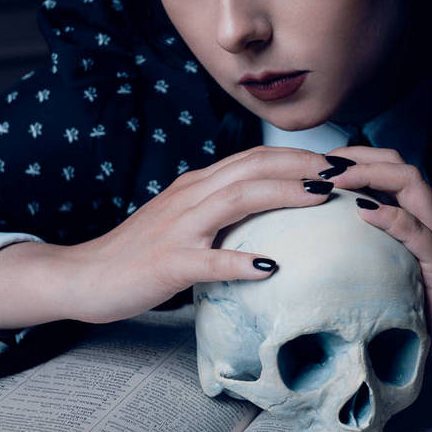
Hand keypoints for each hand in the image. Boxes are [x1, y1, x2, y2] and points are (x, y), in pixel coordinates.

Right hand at [0, 147, 337, 330]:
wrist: (84, 275)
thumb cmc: (141, 254)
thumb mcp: (188, 223)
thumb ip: (224, 213)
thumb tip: (271, 212)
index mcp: (198, 186)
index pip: (256, 159)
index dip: (300, 156)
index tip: (340, 162)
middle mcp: (191, 197)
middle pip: (253, 167)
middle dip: (303, 164)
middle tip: (347, 170)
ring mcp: (179, 228)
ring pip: (237, 200)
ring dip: (282, 193)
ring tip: (321, 196)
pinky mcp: (168, 263)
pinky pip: (208, 261)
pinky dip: (240, 262)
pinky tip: (271, 267)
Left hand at [323, 146, 431, 392]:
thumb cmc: (431, 318)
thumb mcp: (393, 280)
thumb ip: (372, 257)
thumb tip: (322, 251)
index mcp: (418, 223)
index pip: (390, 170)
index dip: (354, 159)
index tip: (317, 164)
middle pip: (400, 165)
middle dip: (359, 156)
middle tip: (321, 164)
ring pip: (413, 185)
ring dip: (372, 173)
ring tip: (337, 178)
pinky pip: (420, 233)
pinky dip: (393, 217)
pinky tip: (365, 212)